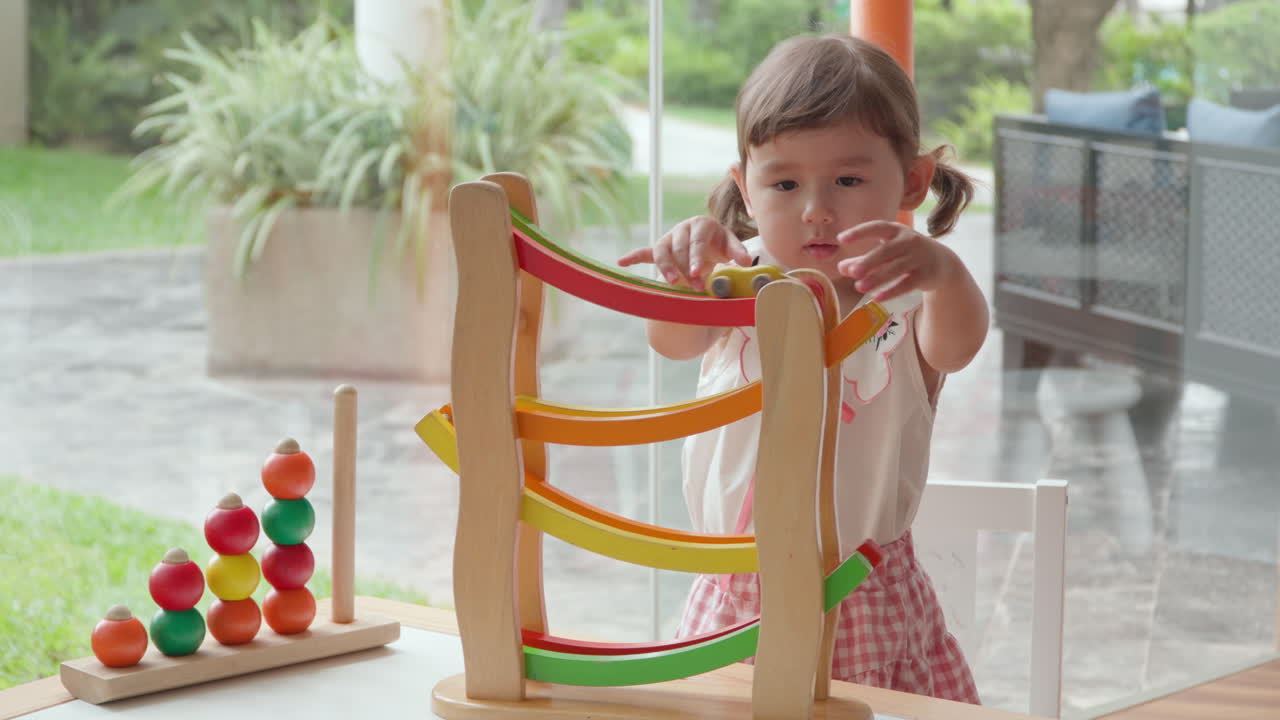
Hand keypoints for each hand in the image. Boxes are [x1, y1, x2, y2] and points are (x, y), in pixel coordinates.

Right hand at [618, 216, 751, 289]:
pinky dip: (634, 257)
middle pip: (679, 248)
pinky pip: (644, 252)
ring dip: (665, 267)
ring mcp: (669, 238)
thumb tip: (746, 261)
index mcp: (701, 224)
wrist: (709, 243)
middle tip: (695, 287)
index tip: (699, 273)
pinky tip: (622, 262)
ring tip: (670, 283)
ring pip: (662, 251)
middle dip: (686, 269)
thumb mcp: (732, 247)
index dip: (697, 257)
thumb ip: (738, 252)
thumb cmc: (721, 245)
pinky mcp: (659, 249)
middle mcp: (682, 228)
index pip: (697, 241)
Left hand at [836, 221, 959, 301]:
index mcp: (896, 230)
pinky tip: (877, 297)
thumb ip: (863, 259)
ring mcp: (918, 258)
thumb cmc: (906, 253)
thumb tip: (842, 268)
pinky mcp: (925, 275)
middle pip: (887, 251)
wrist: (942, 262)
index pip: (876, 227)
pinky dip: (892, 291)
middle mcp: (909, 241)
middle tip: (853, 272)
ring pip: (896, 269)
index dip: (859, 232)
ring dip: (877, 278)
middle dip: (869, 261)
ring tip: (859, 287)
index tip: (841, 239)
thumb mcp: (886, 252)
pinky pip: (907, 284)